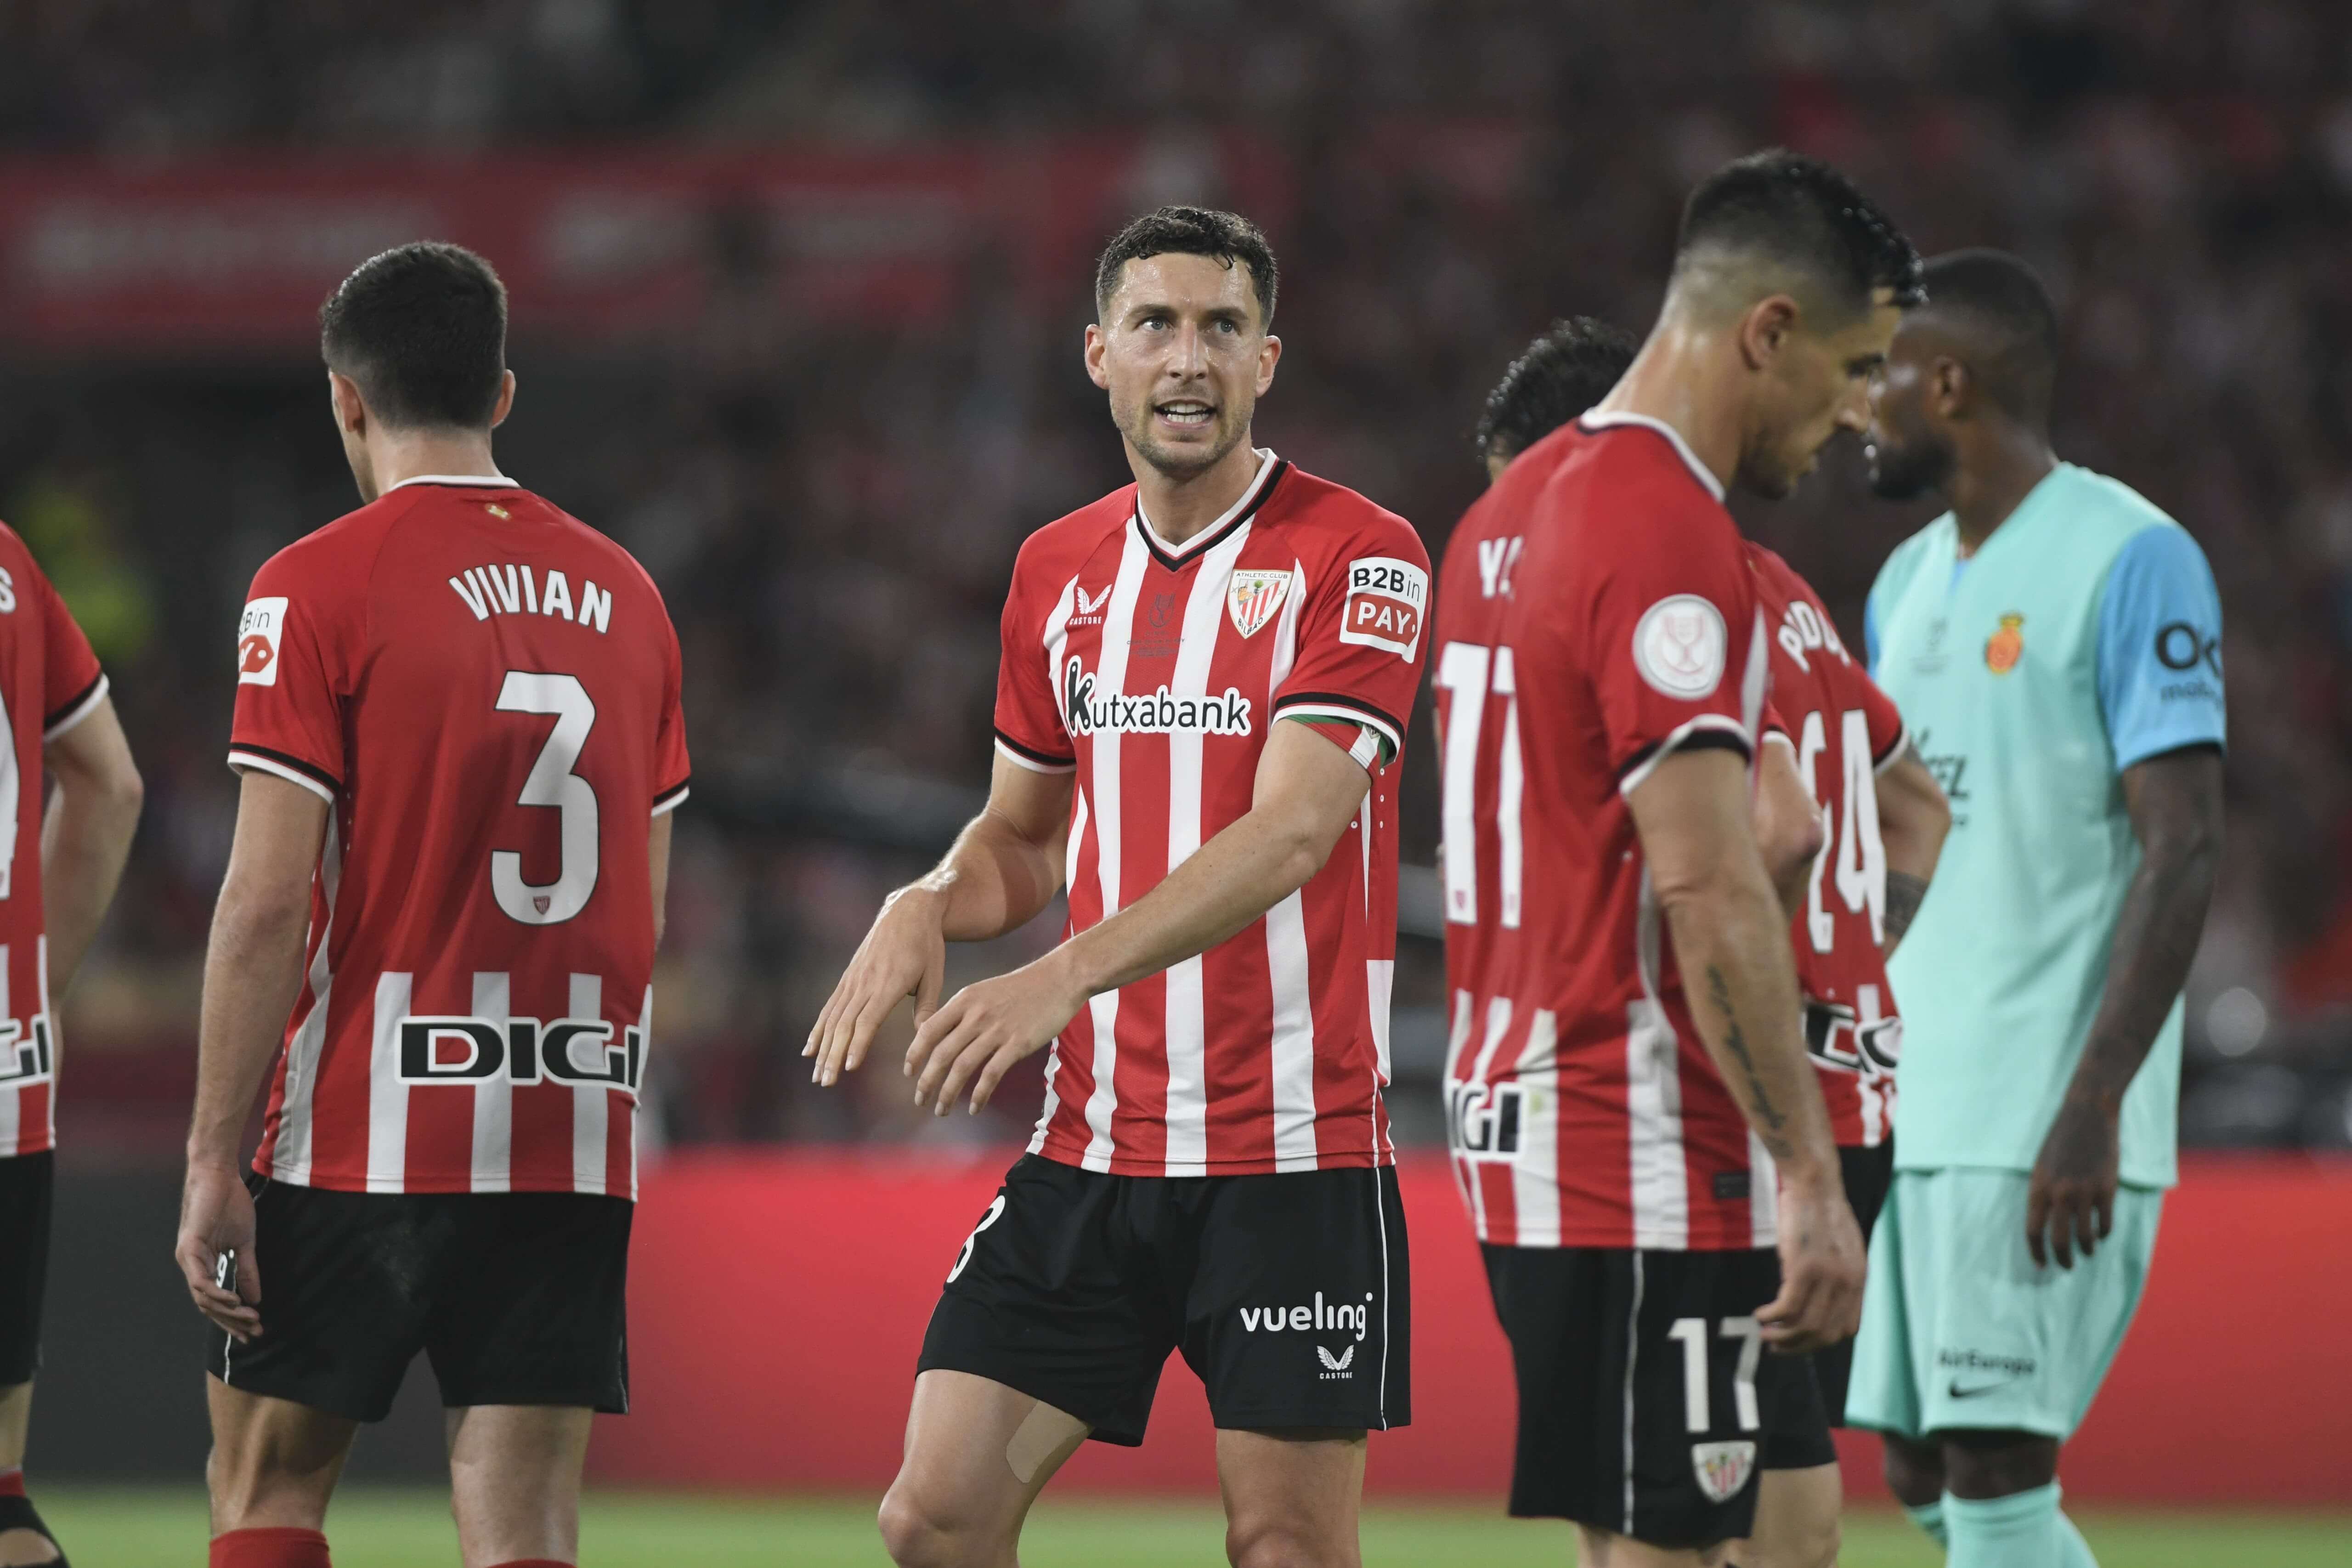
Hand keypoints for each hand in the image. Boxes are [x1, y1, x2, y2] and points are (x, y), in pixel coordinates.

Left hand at [176, 1161, 261, 1340]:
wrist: (219, 1176)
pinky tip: (234, 1301)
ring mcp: (188, 1258)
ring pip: (202, 1297)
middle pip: (207, 1306)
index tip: (254, 1330)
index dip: (233, 1318)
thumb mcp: (244, 1242)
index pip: (215, 1301)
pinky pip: (201, 1280)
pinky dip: (216, 1293)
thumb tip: (255, 1299)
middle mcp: (191, 1265)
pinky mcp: (189, 1247)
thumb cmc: (230, 1204)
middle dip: (232, 1322)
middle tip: (254, 1333)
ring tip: (250, 1318)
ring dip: (227, 1311)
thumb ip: (246, 1270)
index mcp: (202, 1264)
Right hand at [805, 886, 948, 1087]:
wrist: (907, 910)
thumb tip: (925, 1040)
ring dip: (823, 1048)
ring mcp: (853, 979)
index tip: (850, 1067)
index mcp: (889, 983)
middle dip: (834, 1055)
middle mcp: (865, 982)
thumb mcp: (934, 973)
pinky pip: (829, 1007)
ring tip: (818, 1075)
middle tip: (827, 1082)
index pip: (868, 1019)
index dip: (858, 1044)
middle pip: (845, 1024)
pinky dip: (818, 1030)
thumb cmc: (926, 945)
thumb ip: (927, 1007)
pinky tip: (810, 1050)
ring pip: (832, 1018)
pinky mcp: (848, 977)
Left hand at [906, 953, 1088, 1116]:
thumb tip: (941, 1036)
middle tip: (919, 1100)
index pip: (928, 1029)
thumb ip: (962, 1012)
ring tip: (941, 1110)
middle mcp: (976, 1015)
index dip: (915, 1053)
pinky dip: (979, 1094)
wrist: (1058, 979)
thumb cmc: (1021, 987)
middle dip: (926, 1081)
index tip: (908, 1072)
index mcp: (964, 1000)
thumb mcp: (984, 991)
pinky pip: (991, 1074)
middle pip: (941, 1053)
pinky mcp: (1017, 1044)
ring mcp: (997, 1030)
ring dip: (947, 1093)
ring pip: (962, 1067)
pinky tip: (974, 1107)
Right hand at [1757, 1168, 1865, 1352]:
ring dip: (1782, 1335)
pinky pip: (1787, 1307)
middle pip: (1824, 1333)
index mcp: (1858, 1280)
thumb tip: (1821, 1301)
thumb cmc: (1821, 1211)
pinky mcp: (1803, 1268)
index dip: (1821, 1341)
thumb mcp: (1841, 1248)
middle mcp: (1847, 1283)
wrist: (1814, 1183)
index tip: (1799, 1340)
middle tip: (1776, 1345)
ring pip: (1804, 1325)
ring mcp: (1827, 1277)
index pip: (1847, 1329)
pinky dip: (1772, 1316)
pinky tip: (1761, 1313)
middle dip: (1798, 1346)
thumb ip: (1838, 1275)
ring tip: (1765, 1331)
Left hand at [2026, 1093, 2117, 1268]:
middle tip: (2066, 1266)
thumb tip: (2046, 1222)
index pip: (2032, 1230)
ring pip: (2085, 1236)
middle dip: (2062, 1258)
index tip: (2040, 1264)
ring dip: (2086, 1249)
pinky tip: (2101, 1235)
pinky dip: (2103, 1233)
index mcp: (2038, 1187)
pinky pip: (2105, 1222)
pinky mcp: (2107, 1188)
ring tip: (2086, 1253)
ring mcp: (2085, 1192)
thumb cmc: (2060, 1139)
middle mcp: (2059, 1194)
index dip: (2036, 1252)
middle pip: (2059, 1240)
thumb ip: (2043, 1193)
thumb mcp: (2041, 1166)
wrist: (2086, 1115)